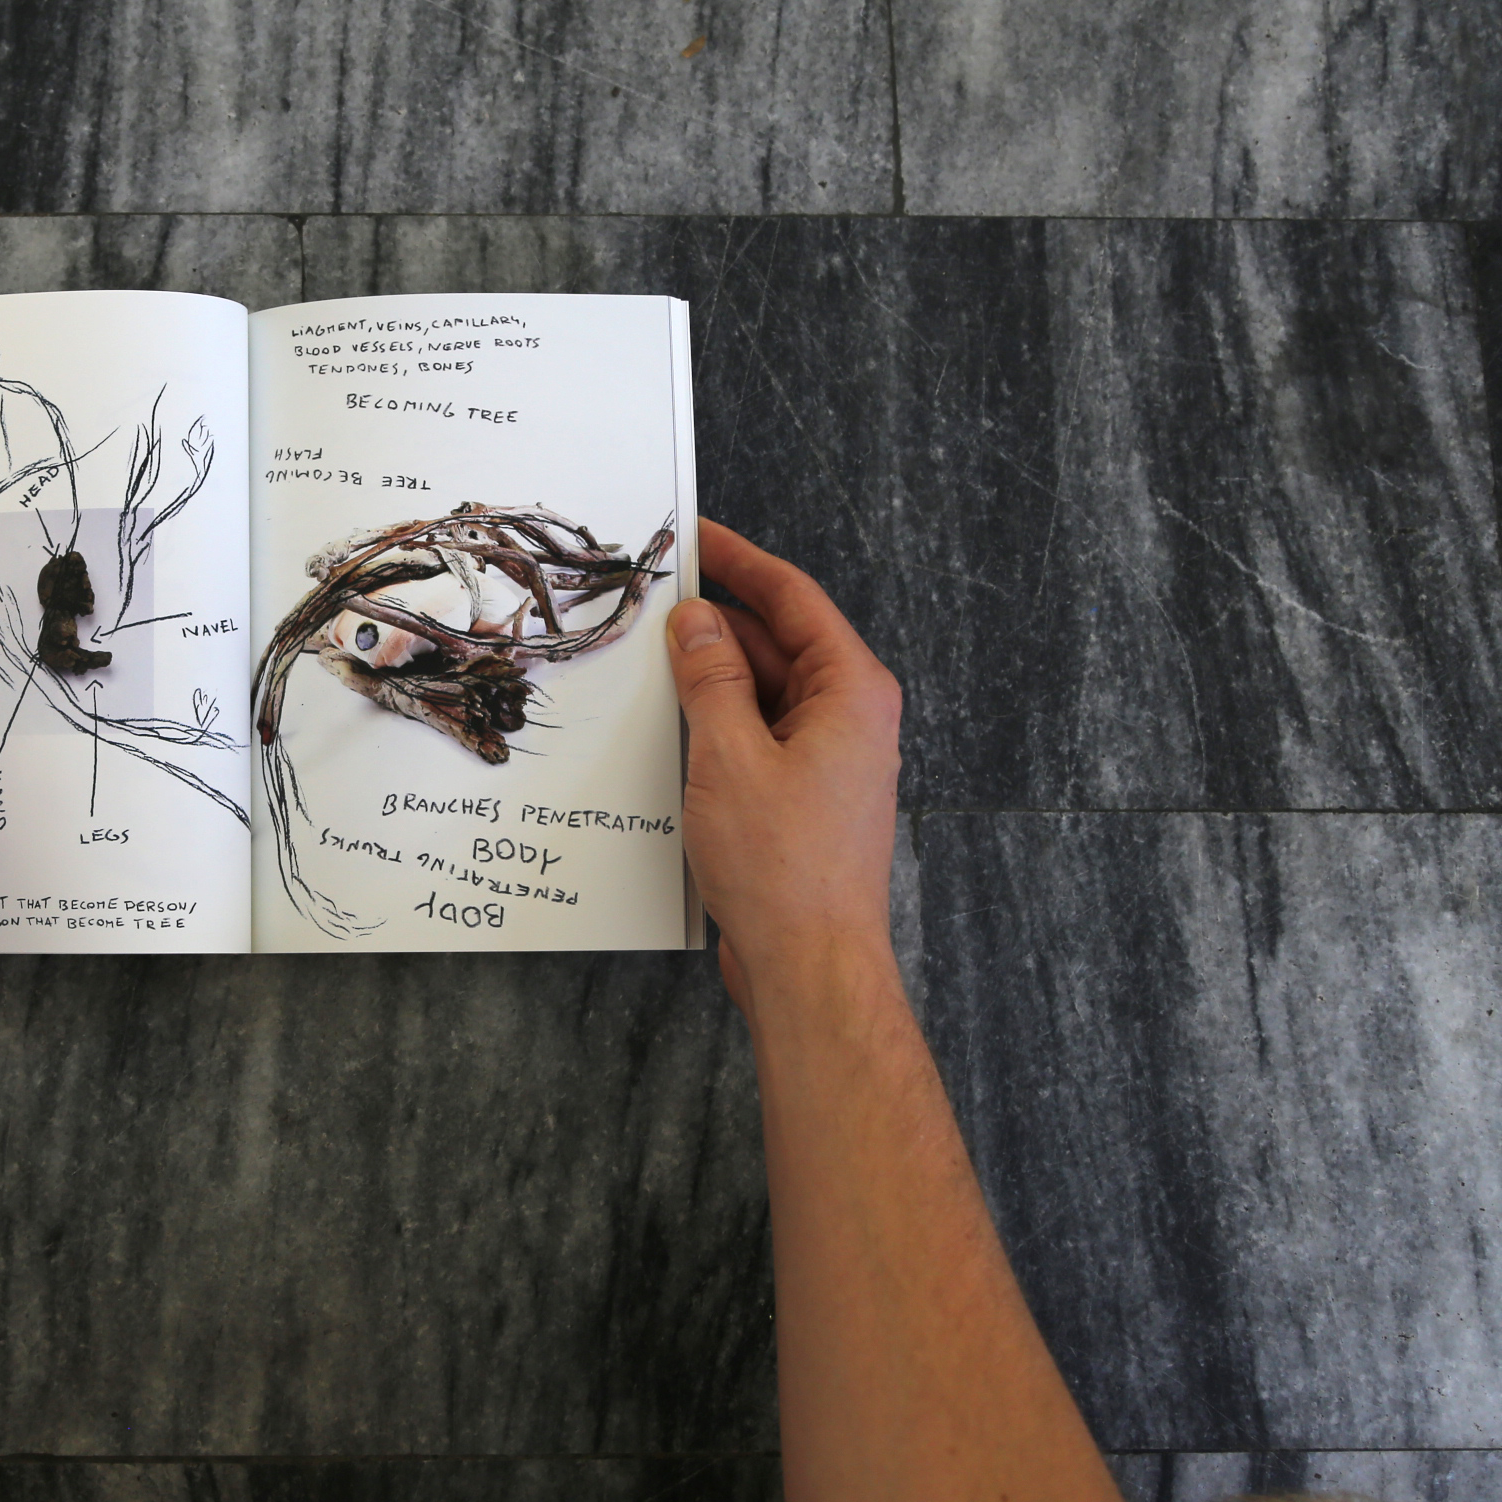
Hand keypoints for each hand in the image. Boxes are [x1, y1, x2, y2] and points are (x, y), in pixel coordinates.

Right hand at [665, 520, 902, 1012]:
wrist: (811, 966)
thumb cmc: (785, 871)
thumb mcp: (729, 756)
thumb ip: (711, 679)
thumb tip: (695, 623)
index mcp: (850, 692)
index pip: (793, 598)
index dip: (740, 560)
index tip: (697, 536)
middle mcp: (850, 719)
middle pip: (778, 643)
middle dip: (717, 621)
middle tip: (655, 599)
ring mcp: (830, 760)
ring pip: (765, 693)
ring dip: (712, 678)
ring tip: (652, 662)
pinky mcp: (805, 798)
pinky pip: (758, 737)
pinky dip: (718, 724)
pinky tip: (672, 727)